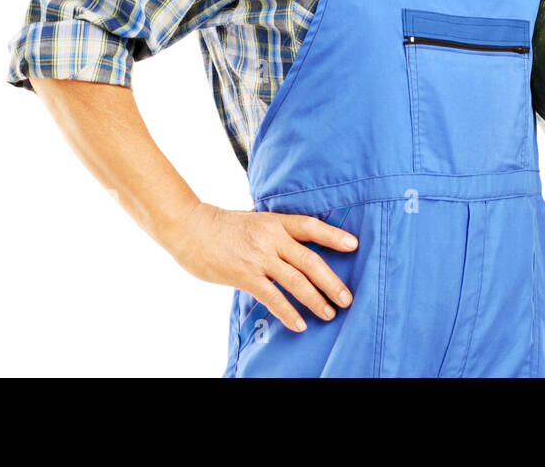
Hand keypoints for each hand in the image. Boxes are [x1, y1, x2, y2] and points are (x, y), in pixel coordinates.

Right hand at [167, 200, 358, 332]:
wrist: (190, 228)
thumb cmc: (222, 225)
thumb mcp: (254, 219)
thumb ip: (274, 228)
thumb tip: (293, 238)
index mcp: (276, 222)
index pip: (311, 226)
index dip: (334, 236)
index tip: (354, 245)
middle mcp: (271, 238)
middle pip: (310, 260)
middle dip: (332, 282)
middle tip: (347, 298)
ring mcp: (259, 258)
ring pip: (296, 281)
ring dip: (316, 299)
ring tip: (329, 313)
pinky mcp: (245, 275)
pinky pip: (272, 297)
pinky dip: (288, 312)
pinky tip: (300, 324)